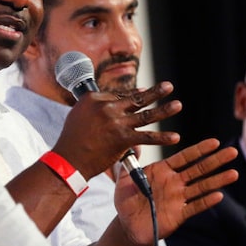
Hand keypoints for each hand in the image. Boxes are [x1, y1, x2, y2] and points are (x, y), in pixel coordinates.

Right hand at [52, 81, 181, 178]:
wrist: (68, 159)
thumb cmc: (71, 139)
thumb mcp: (79, 114)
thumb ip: (96, 107)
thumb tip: (114, 104)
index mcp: (94, 98)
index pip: (120, 95)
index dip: (135, 94)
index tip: (145, 92)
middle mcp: (107, 107)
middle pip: (136, 99)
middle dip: (155, 92)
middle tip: (169, 86)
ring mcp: (116, 122)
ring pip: (146, 114)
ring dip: (164, 110)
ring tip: (177, 104)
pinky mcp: (123, 139)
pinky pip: (147, 137)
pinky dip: (162, 138)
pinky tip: (175, 136)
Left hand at [114, 138, 237, 244]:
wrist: (127, 226)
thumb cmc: (125, 200)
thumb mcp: (123, 179)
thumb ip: (129, 163)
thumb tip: (135, 145)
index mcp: (163, 171)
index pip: (185, 157)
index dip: (199, 150)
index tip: (214, 142)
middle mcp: (174, 182)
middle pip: (199, 169)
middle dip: (215, 161)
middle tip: (233, 151)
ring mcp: (178, 198)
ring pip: (201, 187)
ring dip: (217, 180)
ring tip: (234, 173)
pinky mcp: (179, 214)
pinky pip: (194, 206)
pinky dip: (206, 201)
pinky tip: (218, 196)